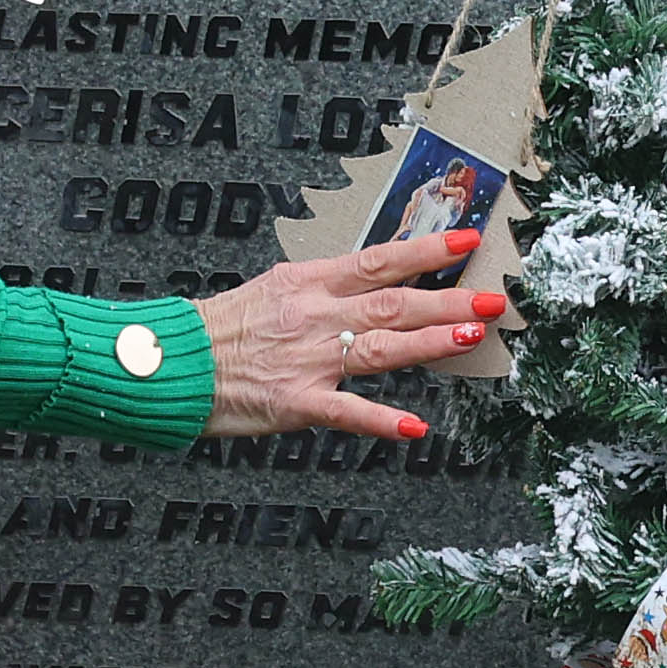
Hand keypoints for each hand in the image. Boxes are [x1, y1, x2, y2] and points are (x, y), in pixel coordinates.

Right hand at [201, 231, 510, 441]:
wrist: (173, 362)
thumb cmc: (221, 328)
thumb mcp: (273, 289)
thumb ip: (324, 289)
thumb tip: (373, 281)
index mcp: (308, 282)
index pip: (379, 260)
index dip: (427, 251)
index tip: (467, 240)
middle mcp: (314, 316)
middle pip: (392, 303)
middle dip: (448, 300)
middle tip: (493, 298)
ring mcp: (307, 359)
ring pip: (380, 347)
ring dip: (430, 342)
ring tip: (471, 336)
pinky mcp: (296, 402)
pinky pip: (345, 412)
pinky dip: (381, 420)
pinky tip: (414, 427)